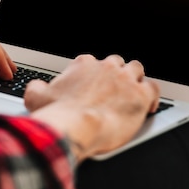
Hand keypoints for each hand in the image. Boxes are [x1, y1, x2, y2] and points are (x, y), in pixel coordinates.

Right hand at [25, 54, 159, 160]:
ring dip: (135, 79)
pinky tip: (150, 104)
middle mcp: (106, 67)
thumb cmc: (58, 114)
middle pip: (116, 63)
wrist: (76, 126)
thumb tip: (36, 87)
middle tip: (113, 90)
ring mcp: (125, 79)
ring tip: (132, 92)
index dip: (93, 75)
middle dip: (116, 74)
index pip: (91, 62)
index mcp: (83, 65)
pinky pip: (153, 88)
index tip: (92, 86)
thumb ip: (37, 88)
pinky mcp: (140, 95)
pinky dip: (152, 95)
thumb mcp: (36, 97)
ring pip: (136, 69)